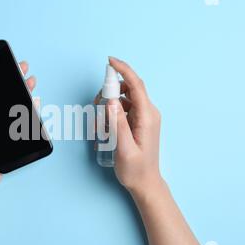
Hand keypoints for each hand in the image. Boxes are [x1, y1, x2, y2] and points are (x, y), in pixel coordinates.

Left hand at [0, 61, 36, 194]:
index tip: (2, 66)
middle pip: (0, 97)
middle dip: (12, 82)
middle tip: (22, 69)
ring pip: (11, 108)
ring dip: (21, 94)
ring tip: (30, 82)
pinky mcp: (7, 140)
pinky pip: (19, 124)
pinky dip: (28, 113)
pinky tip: (34, 104)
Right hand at [95, 57, 162, 198]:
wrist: (145, 183)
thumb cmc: (135, 170)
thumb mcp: (124, 149)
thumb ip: (118, 124)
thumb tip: (111, 101)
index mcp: (147, 116)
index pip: (136, 85)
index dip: (123, 70)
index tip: (109, 61)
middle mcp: (148, 113)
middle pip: (128, 89)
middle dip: (109, 92)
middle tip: (96, 107)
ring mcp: (144, 117)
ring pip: (123, 98)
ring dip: (109, 105)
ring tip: (101, 125)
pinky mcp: (139, 122)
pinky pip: (123, 109)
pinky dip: (112, 113)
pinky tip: (106, 128)